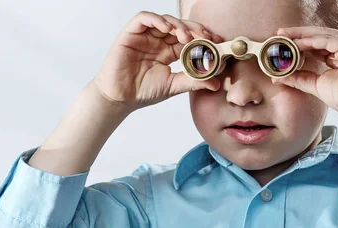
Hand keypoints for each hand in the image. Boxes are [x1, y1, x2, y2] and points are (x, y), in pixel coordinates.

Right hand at [93, 11, 221, 112]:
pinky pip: (144, 18)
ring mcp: (145, 36)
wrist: (120, 98)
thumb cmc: (143, 91)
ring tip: (186, 37)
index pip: (189, 38)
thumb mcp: (173, 85)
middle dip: (194, 29)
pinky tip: (167, 28)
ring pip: (165, 20)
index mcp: (168, 52)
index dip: (203, 37)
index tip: (217, 41)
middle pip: (180, 26)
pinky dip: (157, 19)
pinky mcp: (131, 33)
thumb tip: (216, 84)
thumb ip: (193, 81)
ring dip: (178, 25)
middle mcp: (158, 41)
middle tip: (205, 37)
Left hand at [272, 26, 337, 120]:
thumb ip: (298, 78)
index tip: (280, 41)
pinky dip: (313, 41)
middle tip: (279, 33)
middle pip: (317, 35)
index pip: (314, 43)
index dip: (297, 41)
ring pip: (322, 35)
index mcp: (336, 55)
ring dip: (302, 34)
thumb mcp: (315, 85)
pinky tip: (299, 43)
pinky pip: (330, 40)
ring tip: (285, 35)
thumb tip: (277, 77)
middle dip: (297, 34)